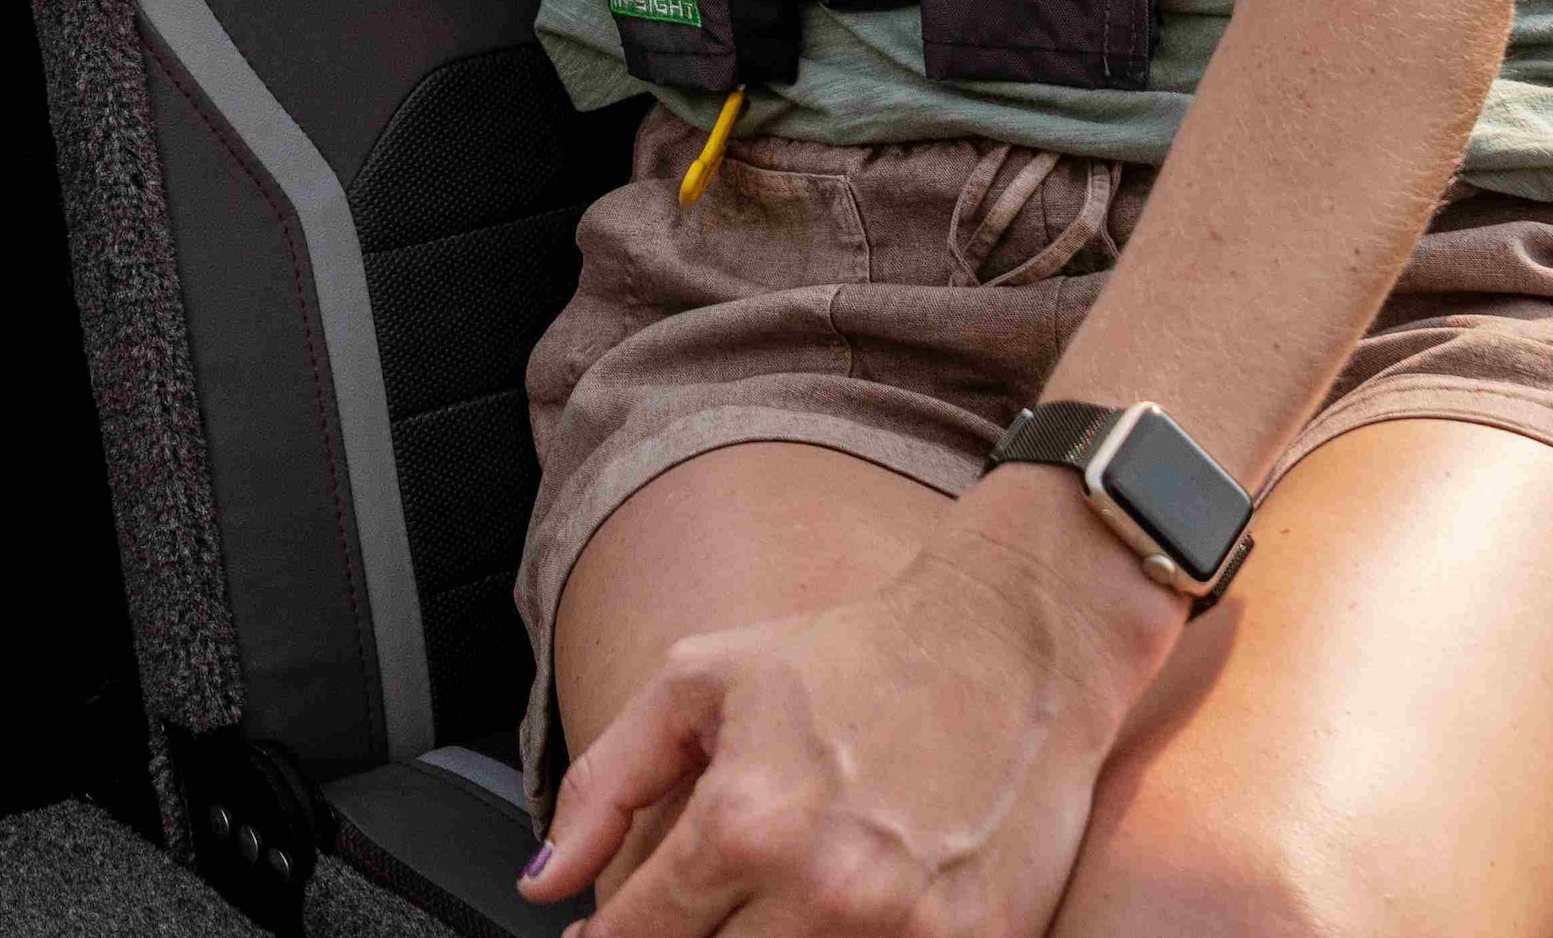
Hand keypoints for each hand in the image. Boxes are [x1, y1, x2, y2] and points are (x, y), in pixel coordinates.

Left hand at [524, 504, 1175, 937]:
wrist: (1011, 644)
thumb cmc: (849, 656)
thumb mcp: (699, 682)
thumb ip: (606, 785)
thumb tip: (541, 883)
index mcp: (746, 822)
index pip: (641, 935)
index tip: (599, 937)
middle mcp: (825, 891)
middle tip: (694, 913)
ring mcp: (908, 934)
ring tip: (760, 913)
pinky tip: (836, 920)